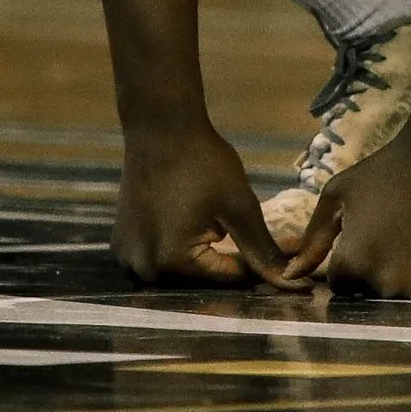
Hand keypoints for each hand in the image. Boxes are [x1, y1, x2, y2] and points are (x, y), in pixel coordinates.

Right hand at [116, 126, 300, 288]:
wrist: (160, 128)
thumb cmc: (203, 162)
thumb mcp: (239, 207)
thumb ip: (261, 249)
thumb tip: (291, 283)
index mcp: (172, 260)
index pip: (227, 276)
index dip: (256, 262)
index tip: (281, 250)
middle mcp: (143, 267)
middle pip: (200, 279)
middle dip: (226, 258)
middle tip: (244, 229)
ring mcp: (126, 256)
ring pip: (177, 272)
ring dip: (198, 256)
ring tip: (213, 223)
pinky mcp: (120, 243)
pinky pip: (154, 260)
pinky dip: (173, 248)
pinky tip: (186, 222)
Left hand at [283, 131, 410, 297]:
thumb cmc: (388, 169)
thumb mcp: (339, 195)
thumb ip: (313, 239)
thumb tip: (289, 276)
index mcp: (353, 261)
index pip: (342, 282)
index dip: (353, 256)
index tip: (369, 232)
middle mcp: (385, 282)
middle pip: (374, 290)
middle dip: (379, 268)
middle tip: (397, 229)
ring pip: (407, 294)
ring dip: (410, 274)